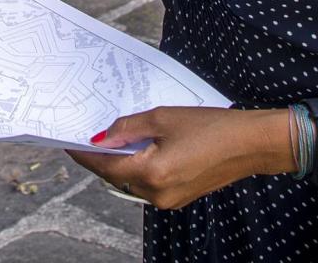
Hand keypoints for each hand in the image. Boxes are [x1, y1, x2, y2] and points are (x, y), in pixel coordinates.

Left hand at [65, 106, 283, 210]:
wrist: (251, 144)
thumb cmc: (211, 126)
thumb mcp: (163, 118)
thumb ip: (127, 128)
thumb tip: (102, 136)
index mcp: (151, 173)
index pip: (104, 166)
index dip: (83, 153)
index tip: (67, 142)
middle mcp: (156, 194)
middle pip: (115, 176)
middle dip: (100, 157)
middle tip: (87, 137)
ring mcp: (168, 200)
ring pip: (130, 181)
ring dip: (119, 163)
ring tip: (110, 140)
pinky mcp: (179, 198)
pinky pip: (148, 184)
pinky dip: (138, 168)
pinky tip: (136, 150)